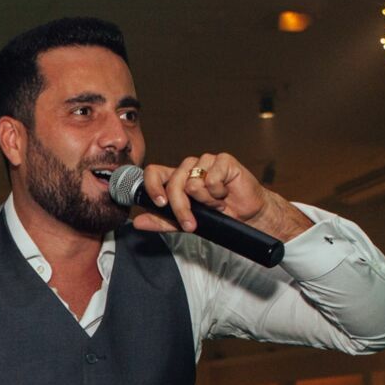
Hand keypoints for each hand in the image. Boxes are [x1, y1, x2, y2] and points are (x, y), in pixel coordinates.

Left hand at [134, 151, 309, 241]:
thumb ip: (161, 221)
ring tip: (216, 204)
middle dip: (181, 208)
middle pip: (174, 182)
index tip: (159, 203)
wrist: (247, 217)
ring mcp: (206, 161)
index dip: (152, 185)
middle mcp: (189, 167)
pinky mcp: (223, 160)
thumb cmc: (217, 218)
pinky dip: (218, 192)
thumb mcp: (184, 223)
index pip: (154, 172)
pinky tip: (225, 193)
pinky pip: (212, 178)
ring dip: (206, 201)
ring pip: (193, 182)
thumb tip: (137, 221)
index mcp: (176, 178)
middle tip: (192, 224)